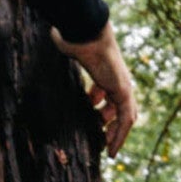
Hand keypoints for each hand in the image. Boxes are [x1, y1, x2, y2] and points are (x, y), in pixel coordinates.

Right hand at [55, 23, 138, 154]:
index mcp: (107, 72)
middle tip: (102, 139)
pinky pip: (125, 119)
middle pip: (122, 109)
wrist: (86, 31)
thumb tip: (53, 36)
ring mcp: (123, 86)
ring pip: (127, 117)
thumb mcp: (71, 49)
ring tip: (108, 149)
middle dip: (112, 125)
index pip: (112, 97)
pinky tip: (111, 150)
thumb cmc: (75, 38)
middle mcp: (118, 80)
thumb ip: (67, 48)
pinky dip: (120, 136)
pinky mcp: (123, 92)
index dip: (105, 110)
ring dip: (117, 135)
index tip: (94, 120)